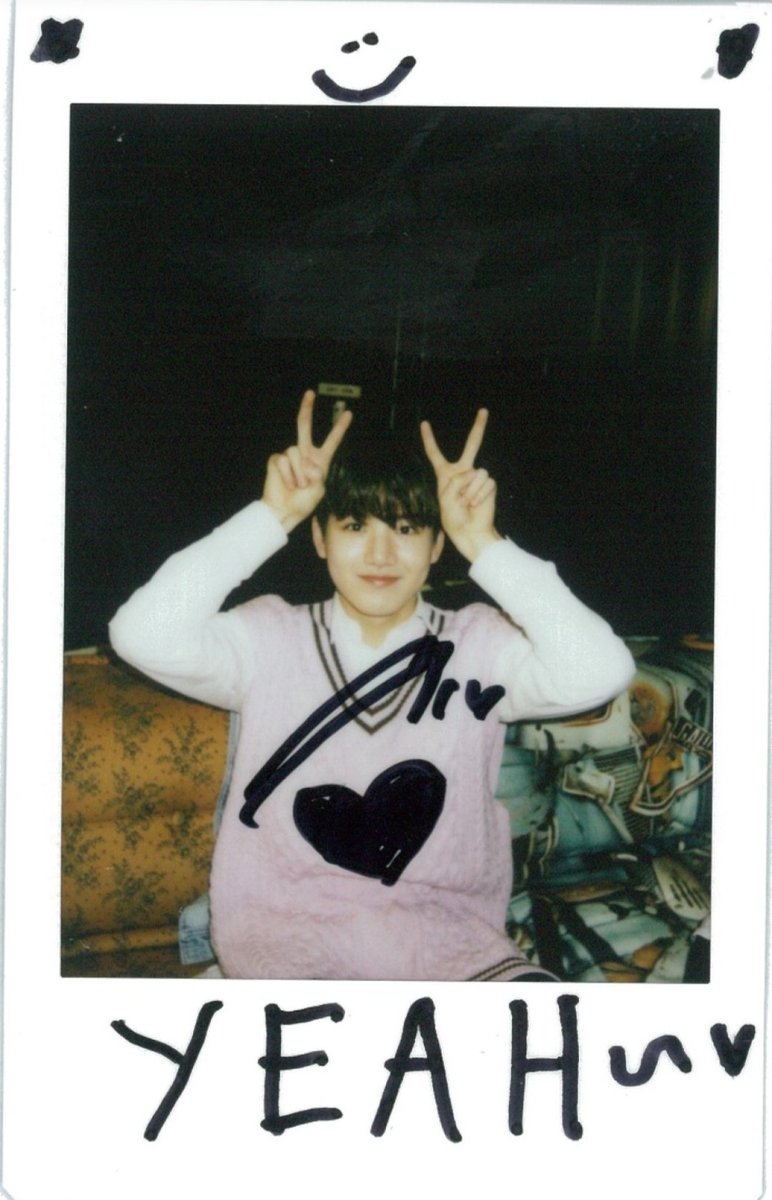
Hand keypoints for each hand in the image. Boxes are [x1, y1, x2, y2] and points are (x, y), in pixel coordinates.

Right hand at [262, 390, 352, 532]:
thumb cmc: (303, 503)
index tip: (349, 413)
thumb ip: (317, 473)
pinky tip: (286, 484)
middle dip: (307, 408)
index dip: (340, 427)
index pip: (332, 441)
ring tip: (297, 486)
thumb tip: (303, 460)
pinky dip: (287, 475)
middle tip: (311, 392)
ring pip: (295, 452)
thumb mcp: (319, 490)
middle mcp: (304, 455)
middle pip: (304, 427)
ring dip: (298, 473)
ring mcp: (289, 456)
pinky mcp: (276, 460)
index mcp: (320, 461)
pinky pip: (284, 460)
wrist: (284, 511)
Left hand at [420, 408, 500, 561]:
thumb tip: (473, 474)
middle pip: (472, 445)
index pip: (435, 453)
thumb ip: (456, 482)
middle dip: (478, 427)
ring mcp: (477, 477)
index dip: (429, 439)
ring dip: (469, 491)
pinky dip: (479, 495)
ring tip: (467, 503)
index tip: (424, 424)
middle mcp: (463, 472)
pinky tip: (476, 504)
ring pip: (475, 473)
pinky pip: (485, 482)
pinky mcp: (489, 484)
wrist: (470, 531)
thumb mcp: (446, 499)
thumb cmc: (454, 518)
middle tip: (484, 410)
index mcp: (445, 474)